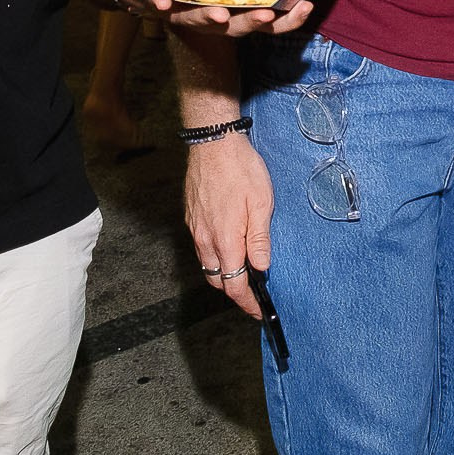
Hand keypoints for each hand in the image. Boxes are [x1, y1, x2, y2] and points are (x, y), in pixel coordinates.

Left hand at [121, 0, 314, 36]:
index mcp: (233, 7)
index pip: (267, 20)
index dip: (288, 18)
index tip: (307, 5)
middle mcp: (211, 16)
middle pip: (235, 28)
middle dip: (251, 22)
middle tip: (265, 14)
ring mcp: (182, 13)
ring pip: (196, 22)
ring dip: (208, 18)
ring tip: (219, 13)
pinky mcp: (154, 5)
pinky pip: (155, 8)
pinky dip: (159, 7)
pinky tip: (162, 3)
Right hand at [184, 126, 276, 320]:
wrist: (212, 143)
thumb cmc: (241, 169)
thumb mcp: (261, 203)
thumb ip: (260, 238)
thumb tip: (262, 267)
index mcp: (225, 240)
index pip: (234, 284)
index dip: (247, 302)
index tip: (259, 311)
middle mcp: (206, 240)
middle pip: (218, 280)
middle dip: (235, 291)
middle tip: (254, 293)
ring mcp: (195, 229)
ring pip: (207, 265)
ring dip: (224, 274)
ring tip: (243, 273)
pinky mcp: (191, 218)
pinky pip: (201, 248)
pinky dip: (215, 257)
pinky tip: (228, 248)